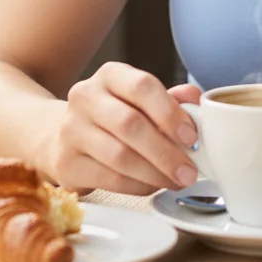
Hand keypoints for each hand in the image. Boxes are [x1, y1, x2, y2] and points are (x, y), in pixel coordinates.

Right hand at [48, 62, 201, 194]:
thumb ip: (170, 99)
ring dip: (155, 173)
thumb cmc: (115, 116)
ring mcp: (71, 129)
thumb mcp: (140, 100)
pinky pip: (109, 179)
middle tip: (190, 170)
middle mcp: (86, 96)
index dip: (170, 112)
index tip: (192, 137)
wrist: (64, 136)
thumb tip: (197, 99)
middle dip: (166, 152)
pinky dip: (137, 186)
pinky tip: (153, 186)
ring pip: (120, 156)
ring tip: (177, 181)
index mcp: (110, 74)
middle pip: (130, 124)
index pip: (142, 86)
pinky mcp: (65, 163)